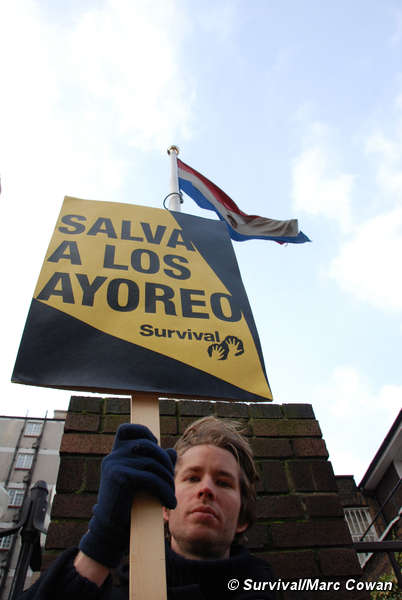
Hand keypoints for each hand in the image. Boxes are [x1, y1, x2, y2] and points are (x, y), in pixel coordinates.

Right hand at [79, 424, 176, 567]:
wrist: (111, 531)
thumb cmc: (128, 506)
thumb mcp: (142, 482)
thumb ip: (155, 464)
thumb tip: (171, 451)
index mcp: (115, 455)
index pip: (126, 430)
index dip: (143, 432)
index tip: (155, 445)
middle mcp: (113, 456)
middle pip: (149, 446)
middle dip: (166, 463)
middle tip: (171, 482)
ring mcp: (115, 465)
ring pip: (153, 463)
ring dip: (167, 480)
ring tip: (171, 496)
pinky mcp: (120, 476)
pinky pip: (151, 478)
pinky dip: (164, 491)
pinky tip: (170, 502)